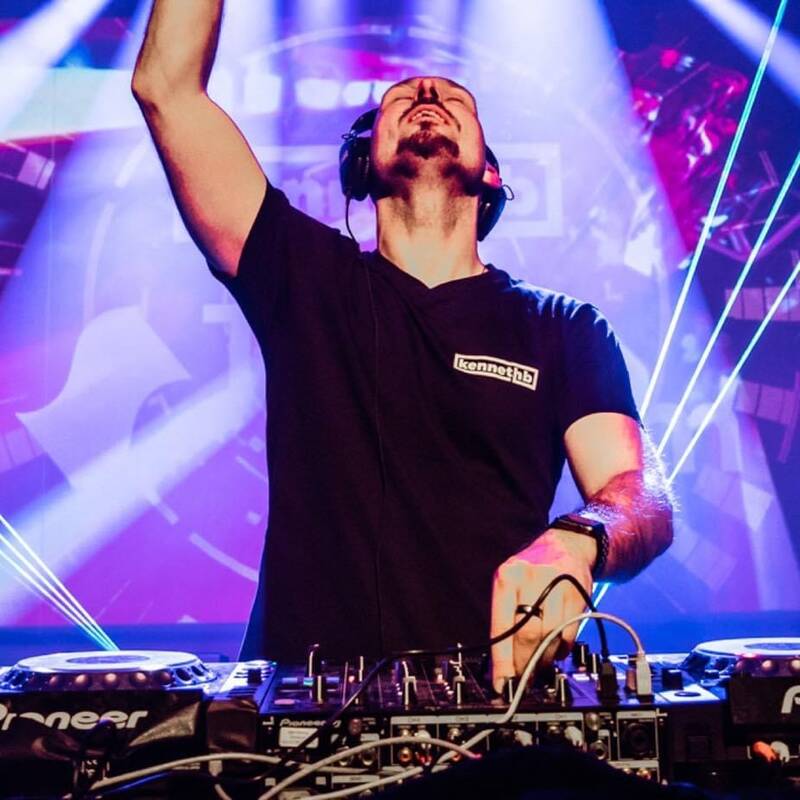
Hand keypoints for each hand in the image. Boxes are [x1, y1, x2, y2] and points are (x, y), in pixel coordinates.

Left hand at [490, 528, 594, 692]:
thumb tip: (503, 664)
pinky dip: (562, 647)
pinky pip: (569, 630)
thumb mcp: (510, 584)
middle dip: (525, 662)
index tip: (500, 684)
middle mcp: (530, 577)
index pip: (501, 627)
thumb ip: (506, 618)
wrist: (567, 545)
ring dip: (546, 657)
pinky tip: (557, 648)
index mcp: (506, 578)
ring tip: (541, 664)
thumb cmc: (532, 572)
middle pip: (527, 633)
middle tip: (524, 678)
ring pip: (551, 634)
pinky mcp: (578, 591)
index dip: (502, 661)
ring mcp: (557, 583)